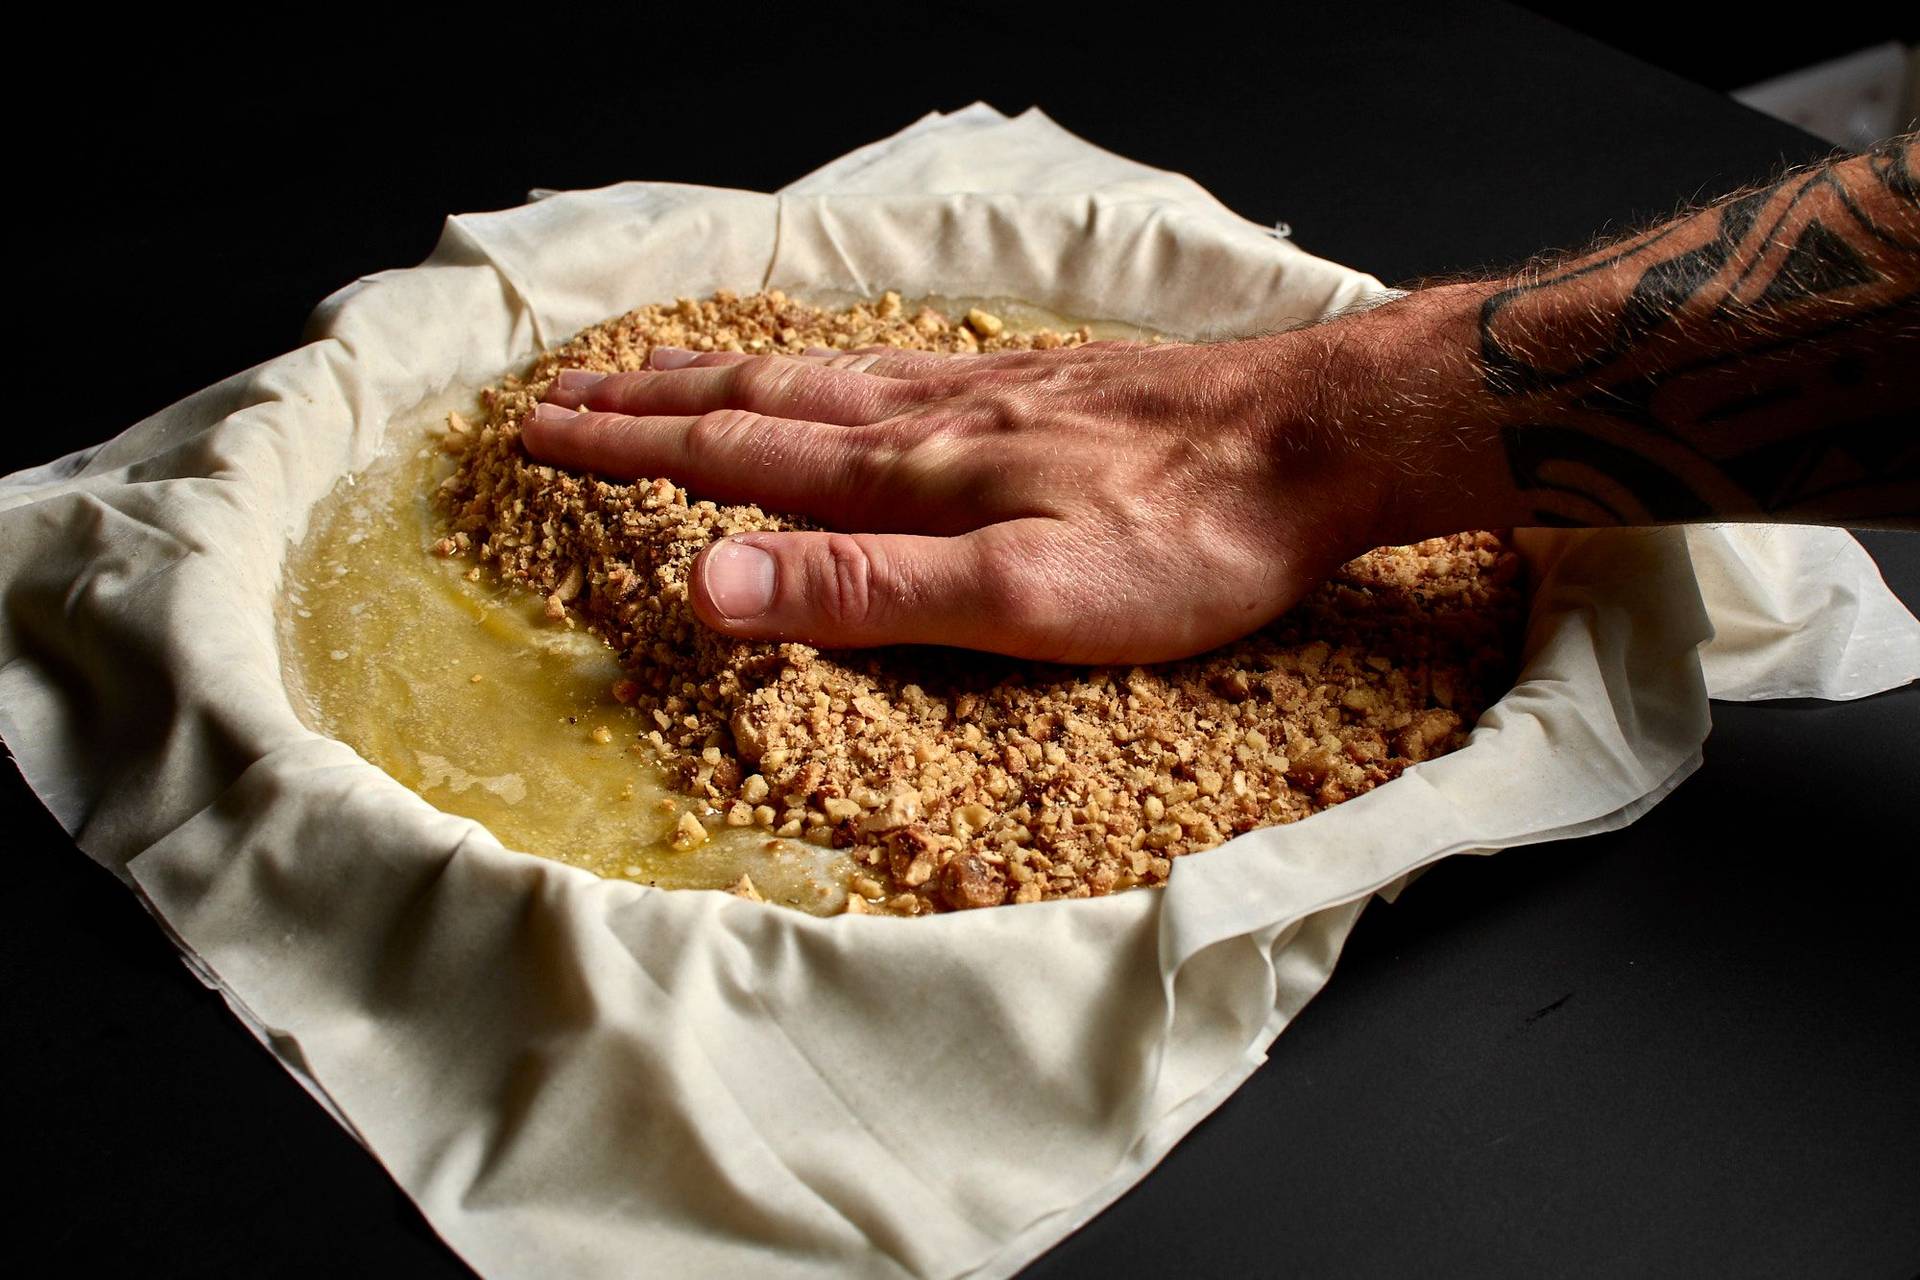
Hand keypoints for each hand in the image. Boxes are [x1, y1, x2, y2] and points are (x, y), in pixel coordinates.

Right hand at [527, 334, 1403, 663]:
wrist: (1313, 443)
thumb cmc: (1186, 541)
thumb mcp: (1023, 599)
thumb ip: (865, 591)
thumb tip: (708, 587)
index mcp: (909, 473)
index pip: (734, 456)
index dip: (631, 450)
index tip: (541, 432)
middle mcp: (929, 415)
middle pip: (760, 397)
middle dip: (651, 400)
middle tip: (565, 390)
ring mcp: (985, 391)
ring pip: (822, 372)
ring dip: (725, 373)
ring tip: (664, 367)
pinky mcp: (1039, 386)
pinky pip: (895, 360)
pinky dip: (827, 360)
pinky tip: (838, 363)